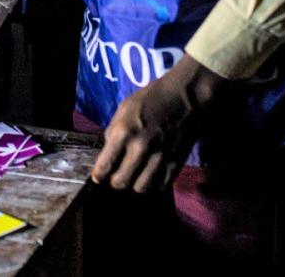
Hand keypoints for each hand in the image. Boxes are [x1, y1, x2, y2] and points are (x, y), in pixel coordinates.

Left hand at [91, 54, 224, 192]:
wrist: (185, 95)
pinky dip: (154, 184)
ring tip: (135, 175)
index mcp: (124, 131)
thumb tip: (108, 154)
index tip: (99, 176)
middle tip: (118, 175)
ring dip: (135, 184)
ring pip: (141, 188)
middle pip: (121, 182)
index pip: (105, 166)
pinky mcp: (176, 162)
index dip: (99, 175)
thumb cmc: (152, 98)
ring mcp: (160, 157)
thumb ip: (113, 132)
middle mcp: (140, 147)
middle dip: (116, 181)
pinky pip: (161, 186)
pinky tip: (151, 175)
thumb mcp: (124, 109)